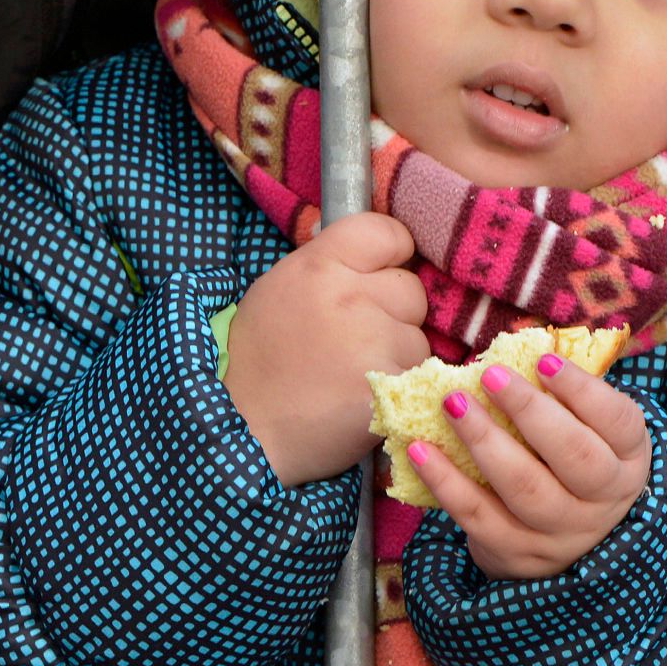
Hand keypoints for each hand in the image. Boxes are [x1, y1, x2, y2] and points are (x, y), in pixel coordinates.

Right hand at [224, 213, 429, 487]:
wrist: (247, 432)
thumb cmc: (261, 360)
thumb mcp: (279, 290)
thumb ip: (327, 263)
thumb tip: (372, 246)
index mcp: (319, 263)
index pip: (388, 233)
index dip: (391, 256)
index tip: (381, 275)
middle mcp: (350, 294)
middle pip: (412, 289)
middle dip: (395, 313)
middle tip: (356, 339)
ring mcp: (372, 341)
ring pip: (419, 336)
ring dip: (398, 354)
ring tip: (355, 373)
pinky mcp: (390, 385)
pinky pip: (418, 374)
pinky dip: (398, 387)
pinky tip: (365, 396)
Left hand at [407, 356, 651, 580]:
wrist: (571, 538)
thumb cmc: (575, 458)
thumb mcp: (591, 429)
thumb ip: (567, 396)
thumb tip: (520, 348)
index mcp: (627, 457)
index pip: (617, 421)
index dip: (582, 390)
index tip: (542, 359)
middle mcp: (604, 500)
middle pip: (574, 456)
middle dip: (530, 411)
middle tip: (490, 375)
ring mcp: (562, 533)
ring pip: (525, 489)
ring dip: (484, 442)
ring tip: (452, 404)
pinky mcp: (518, 553)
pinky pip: (478, 518)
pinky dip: (445, 483)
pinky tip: (420, 450)